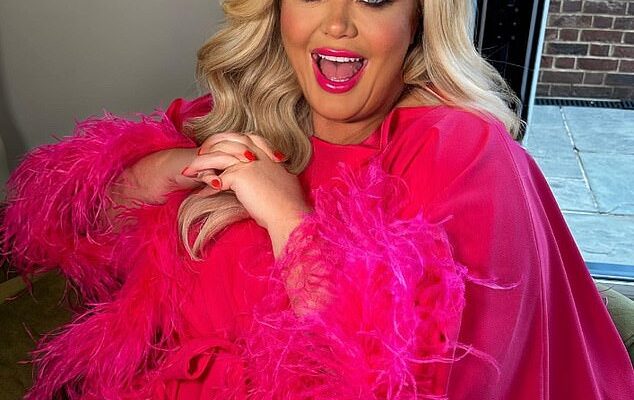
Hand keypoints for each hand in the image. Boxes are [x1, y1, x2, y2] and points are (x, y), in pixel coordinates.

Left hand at [181, 132, 311, 255]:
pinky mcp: (240, 176)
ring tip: (189, 170)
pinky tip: (200, 193)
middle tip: (200, 153)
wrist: (289, 214)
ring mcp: (249, 163)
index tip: (219, 146)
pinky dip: (206, 186)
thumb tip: (264, 181)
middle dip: (211, 144)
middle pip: (228, 140)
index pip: (245, 137)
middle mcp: (258, 154)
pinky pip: (216, 178)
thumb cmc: (289, 205)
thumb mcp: (282, 183)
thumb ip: (271, 176)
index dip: (229, 140)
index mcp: (268, 154)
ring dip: (201, 162)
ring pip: (217, 155)